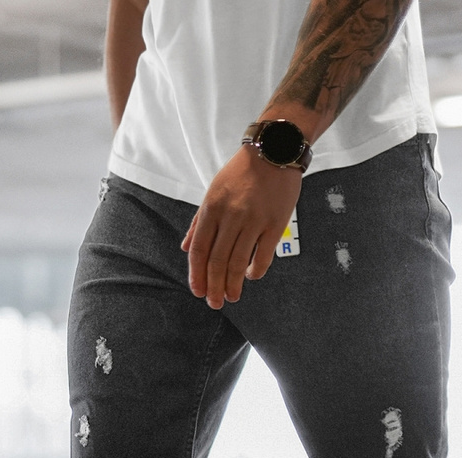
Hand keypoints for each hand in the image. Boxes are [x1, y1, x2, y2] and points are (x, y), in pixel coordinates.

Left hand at [182, 146, 301, 309]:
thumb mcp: (214, 191)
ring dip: (233, 284)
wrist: (274, 151)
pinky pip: (263, 255)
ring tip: (232, 297)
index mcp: (212, 207)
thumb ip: (199, 221)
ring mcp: (253, 220)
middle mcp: (231, 216)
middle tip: (215, 303)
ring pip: (239, 262)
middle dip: (214, 286)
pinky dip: (256, 270)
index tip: (198, 291)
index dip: (197, 274)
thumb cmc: (242, 172)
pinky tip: (251, 276)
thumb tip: (186, 247)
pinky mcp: (275, 224)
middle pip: (217, 260)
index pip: (199, 249)